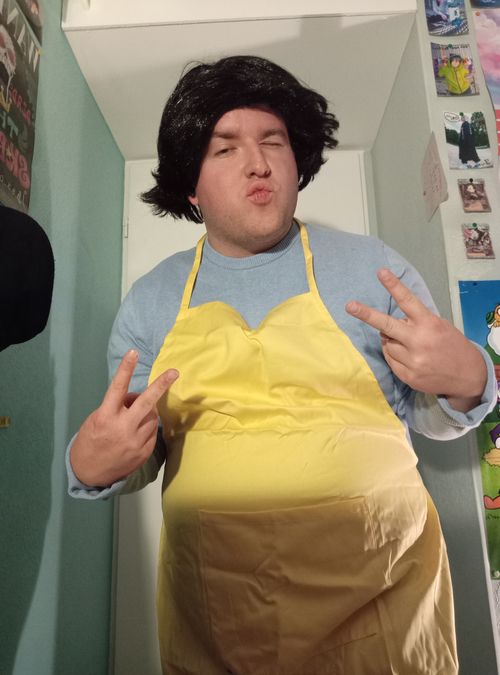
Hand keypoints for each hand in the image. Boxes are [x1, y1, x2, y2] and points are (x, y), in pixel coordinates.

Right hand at [70, 350, 178, 486]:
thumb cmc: (91, 441)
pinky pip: (152, 432)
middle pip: (147, 402)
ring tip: (132, 419)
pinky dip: (146, 428)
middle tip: (174, 372)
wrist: (89, 474)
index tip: (133, 353)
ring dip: (146, 412)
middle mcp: (122, 428)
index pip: (117, 388)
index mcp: (105, 417)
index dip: (125, 369)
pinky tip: (134, 434)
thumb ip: (115, 407)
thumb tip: (135, 398)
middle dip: (161, 385)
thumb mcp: (95, 419)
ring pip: (151, 416)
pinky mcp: (144, 452)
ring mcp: (135, 441)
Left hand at [345, 268, 486, 411]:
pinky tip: (409, 357)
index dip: (393, 286)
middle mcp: (419, 341)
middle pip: (386, 325)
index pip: (407, 301)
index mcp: (429, 324)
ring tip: (410, 345)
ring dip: (391, 341)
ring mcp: (412, 360)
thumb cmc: (452, 346)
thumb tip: (387, 328)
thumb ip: (415, 323)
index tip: (381, 272)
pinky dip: (394, 355)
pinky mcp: (407, 376)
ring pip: (386, 344)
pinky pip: (390, 359)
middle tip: (350, 306)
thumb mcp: (439, 327)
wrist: (468, 377)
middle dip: (366, 314)